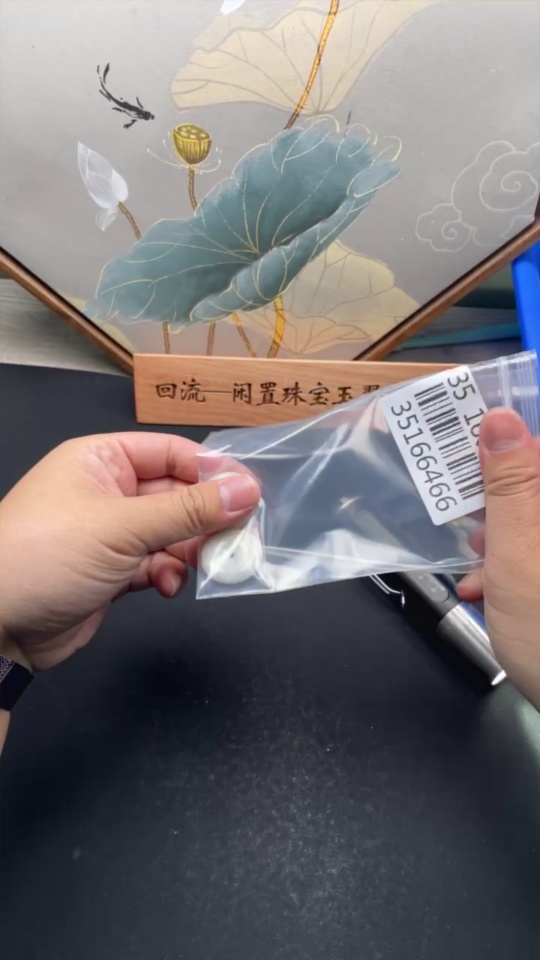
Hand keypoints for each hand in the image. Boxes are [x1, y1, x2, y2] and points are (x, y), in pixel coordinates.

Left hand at [0, 433, 258, 671]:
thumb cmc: (47, 556)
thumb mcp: (122, 526)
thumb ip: (188, 510)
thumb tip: (247, 490)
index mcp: (101, 459)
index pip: (171, 452)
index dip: (212, 470)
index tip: (251, 493)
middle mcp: (107, 491)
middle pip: (176, 494)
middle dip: (206, 517)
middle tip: (241, 537)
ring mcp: (109, 533)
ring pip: (171, 533)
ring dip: (191, 549)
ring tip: (209, 565)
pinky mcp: (112, 572)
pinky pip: (156, 563)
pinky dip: (169, 573)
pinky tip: (169, 586)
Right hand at [458, 409, 539, 707]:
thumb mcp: (520, 552)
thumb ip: (510, 483)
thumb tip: (500, 418)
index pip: (539, 444)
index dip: (510, 436)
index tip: (469, 438)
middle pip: (535, 482)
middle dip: (500, 496)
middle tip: (470, 516)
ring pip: (534, 520)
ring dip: (503, 535)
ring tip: (478, 564)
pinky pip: (536, 551)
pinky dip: (516, 563)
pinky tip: (490, 590)